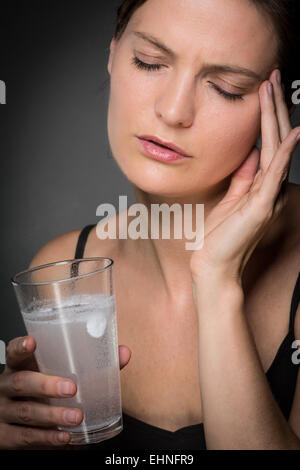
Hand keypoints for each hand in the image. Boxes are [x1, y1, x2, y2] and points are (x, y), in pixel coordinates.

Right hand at [0, 335, 130, 448]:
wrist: (15, 421)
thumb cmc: (41, 390)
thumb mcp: (56, 374)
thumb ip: (91, 363)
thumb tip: (123, 353)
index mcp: (20, 367)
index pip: (14, 352)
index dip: (20, 346)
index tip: (33, 342)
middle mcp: (8, 387)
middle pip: (22, 383)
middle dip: (46, 385)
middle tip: (71, 388)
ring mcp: (5, 412)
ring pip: (26, 412)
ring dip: (53, 415)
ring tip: (77, 417)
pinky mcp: (6, 436)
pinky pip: (26, 438)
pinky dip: (47, 438)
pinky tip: (64, 437)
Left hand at [190, 68, 299, 283]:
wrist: (212, 266)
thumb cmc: (217, 238)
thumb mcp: (230, 200)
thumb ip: (242, 177)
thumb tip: (250, 153)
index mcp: (259, 187)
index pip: (267, 145)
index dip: (266, 117)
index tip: (264, 91)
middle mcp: (268, 189)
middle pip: (274, 140)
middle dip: (273, 108)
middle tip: (273, 77)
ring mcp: (267, 197)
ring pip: (276, 150)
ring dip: (275, 118)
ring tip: (274, 88)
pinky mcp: (261, 207)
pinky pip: (274, 174)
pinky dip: (283, 152)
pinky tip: (292, 132)